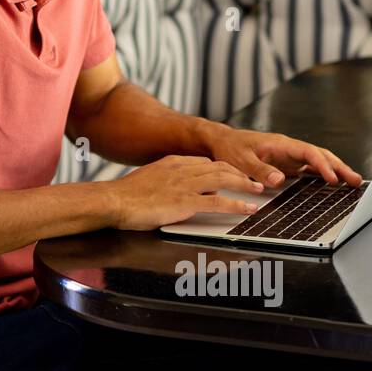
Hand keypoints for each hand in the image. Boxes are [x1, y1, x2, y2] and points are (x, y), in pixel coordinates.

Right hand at [110, 155, 266, 230]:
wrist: (113, 201)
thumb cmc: (127, 195)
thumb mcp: (151, 180)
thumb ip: (171, 183)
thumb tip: (187, 193)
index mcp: (173, 162)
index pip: (206, 162)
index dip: (225, 168)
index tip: (235, 174)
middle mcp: (182, 169)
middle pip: (220, 166)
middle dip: (240, 173)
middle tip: (255, 181)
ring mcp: (184, 185)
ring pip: (223, 180)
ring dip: (244, 185)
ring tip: (258, 191)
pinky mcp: (184, 202)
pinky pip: (217, 202)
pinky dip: (236, 205)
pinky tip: (247, 209)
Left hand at [202, 125, 362, 188]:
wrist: (222, 141)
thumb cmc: (230, 148)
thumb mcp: (240, 160)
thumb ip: (259, 170)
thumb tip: (279, 181)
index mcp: (281, 144)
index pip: (309, 153)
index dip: (322, 165)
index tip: (332, 178)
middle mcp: (289, 149)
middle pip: (320, 155)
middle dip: (339, 167)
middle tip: (356, 180)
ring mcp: (290, 156)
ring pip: (318, 161)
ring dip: (336, 170)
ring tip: (353, 182)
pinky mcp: (288, 164)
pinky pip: (310, 168)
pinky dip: (323, 174)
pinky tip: (333, 184)